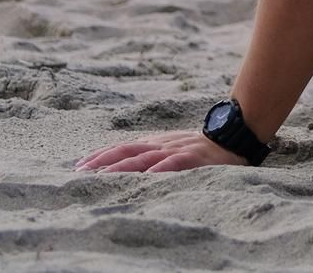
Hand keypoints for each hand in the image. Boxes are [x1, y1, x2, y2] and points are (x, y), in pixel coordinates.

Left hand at [75, 130, 245, 173]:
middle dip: (102, 161)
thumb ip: (154, 154)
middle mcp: (161, 144)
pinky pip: (172, 163)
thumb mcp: (174, 148)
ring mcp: (176, 150)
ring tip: (102, 176)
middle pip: (127, 151)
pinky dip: (158, 169)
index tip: (79, 164)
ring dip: (121, 167)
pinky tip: (146, 176)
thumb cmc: (201, 149)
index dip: (101, 155)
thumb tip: (128, 165)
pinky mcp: (192, 157)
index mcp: (156, 142)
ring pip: (143, 158)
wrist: (232, 136)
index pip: (123, 147)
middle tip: (80, 171)